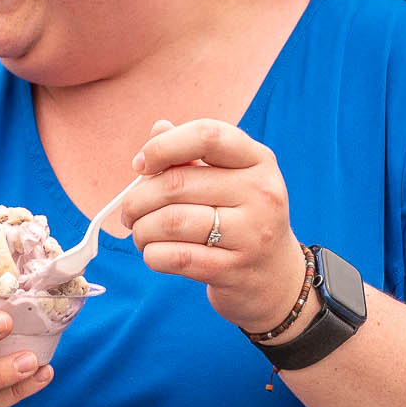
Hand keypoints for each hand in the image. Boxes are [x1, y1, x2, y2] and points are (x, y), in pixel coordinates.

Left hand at [122, 117, 306, 333]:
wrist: (276, 277)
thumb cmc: (241, 219)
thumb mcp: (230, 179)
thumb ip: (192, 153)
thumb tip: (158, 129)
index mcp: (258, 161)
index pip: (207, 136)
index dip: (163, 146)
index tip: (141, 164)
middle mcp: (260, 193)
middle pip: (177, 184)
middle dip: (138, 199)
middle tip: (129, 211)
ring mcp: (251, 234)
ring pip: (170, 222)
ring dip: (141, 229)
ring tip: (140, 232)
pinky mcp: (233, 269)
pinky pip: (174, 257)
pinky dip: (152, 254)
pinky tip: (153, 253)